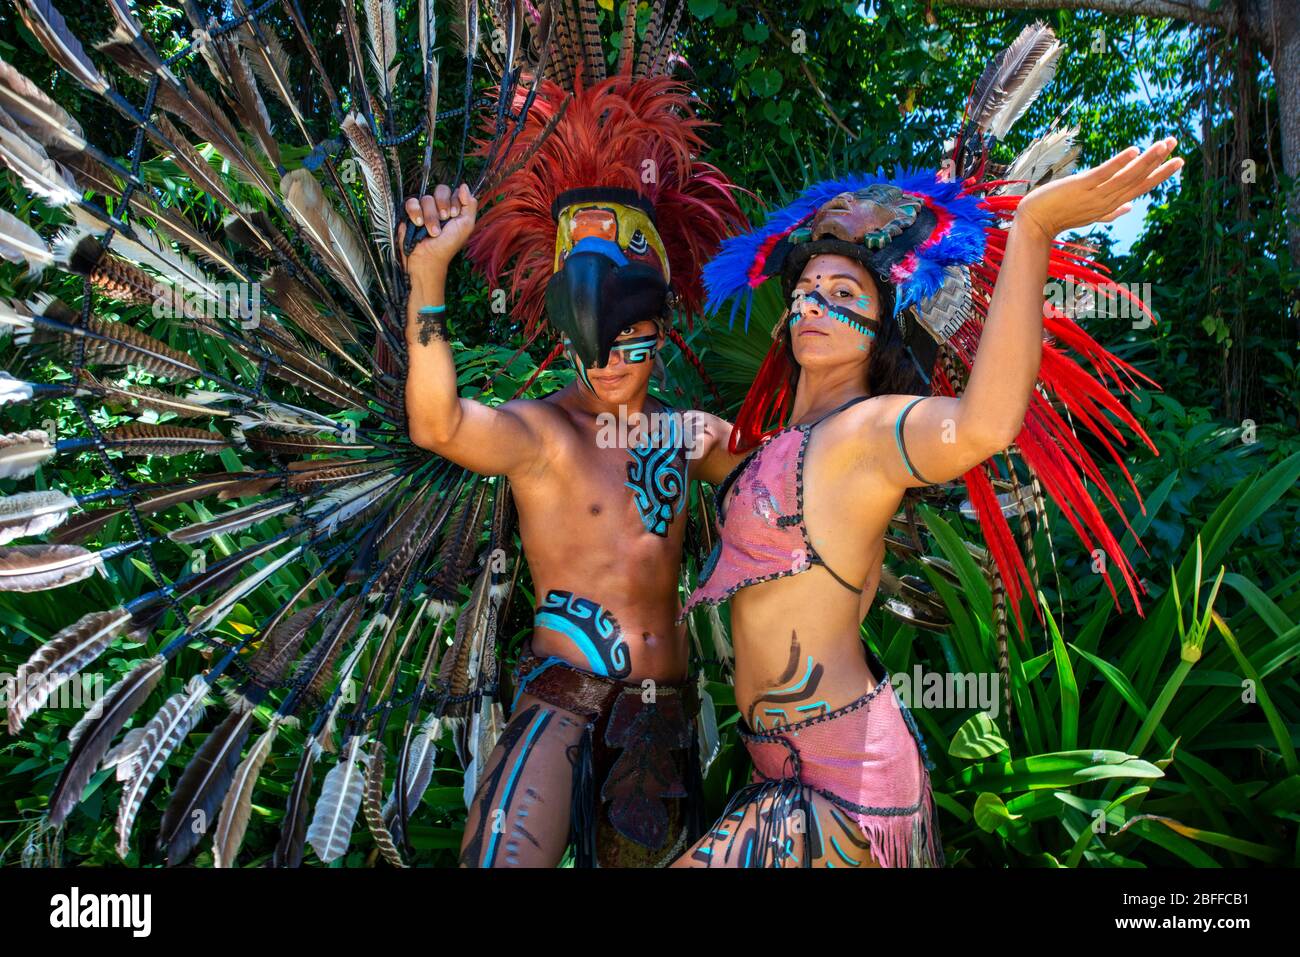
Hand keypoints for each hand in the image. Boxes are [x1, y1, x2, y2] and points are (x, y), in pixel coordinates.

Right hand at [398, 184, 477, 281]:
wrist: (429, 257)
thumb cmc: (448, 245)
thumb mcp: (466, 225)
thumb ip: (469, 205)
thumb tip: (464, 186)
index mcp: (453, 208)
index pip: (454, 191)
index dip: (454, 201)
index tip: (454, 215)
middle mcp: (439, 206)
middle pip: (441, 190)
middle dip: (442, 205)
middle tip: (444, 219)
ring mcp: (424, 208)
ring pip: (426, 198)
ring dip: (430, 217)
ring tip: (432, 231)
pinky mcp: (410, 213)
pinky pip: (411, 202)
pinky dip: (415, 213)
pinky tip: (418, 224)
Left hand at [1014, 137, 1182, 238]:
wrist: (1035, 222)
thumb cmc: (1060, 215)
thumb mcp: (1090, 213)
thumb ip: (1111, 211)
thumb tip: (1130, 207)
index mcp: (1110, 205)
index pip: (1140, 188)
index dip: (1159, 175)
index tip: (1178, 162)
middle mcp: (1106, 201)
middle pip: (1138, 181)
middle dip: (1159, 163)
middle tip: (1177, 146)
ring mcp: (1094, 194)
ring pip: (1127, 176)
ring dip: (1147, 160)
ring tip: (1164, 144)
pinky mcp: (1081, 186)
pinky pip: (1104, 174)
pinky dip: (1119, 163)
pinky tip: (1134, 150)